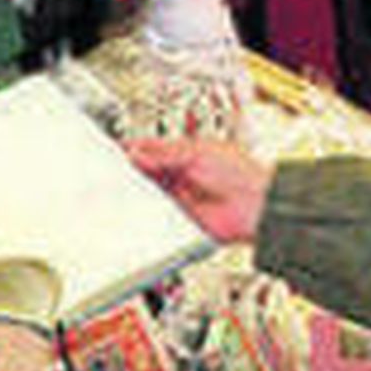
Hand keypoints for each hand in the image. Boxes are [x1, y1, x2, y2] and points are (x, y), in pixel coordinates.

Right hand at [125, 136, 273, 242]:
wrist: (256, 206)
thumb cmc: (240, 174)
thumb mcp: (197, 154)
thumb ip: (164, 154)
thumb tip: (137, 153)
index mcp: (186, 154)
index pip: (152, 150)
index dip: (133, 149)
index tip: (115, 150)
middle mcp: (181, 177)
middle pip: (146, 173)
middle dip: (131, 172)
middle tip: (114, 171)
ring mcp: (180, 199)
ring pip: (149, 195)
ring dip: (137, 193)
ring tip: (123, 189)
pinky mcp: (180, 221)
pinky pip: (157, 217)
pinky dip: (146, 214)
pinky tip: (138, 209)